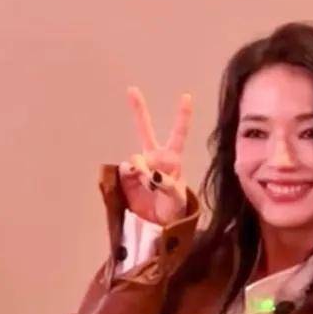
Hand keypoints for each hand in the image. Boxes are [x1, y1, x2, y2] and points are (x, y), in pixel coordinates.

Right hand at [118, 87, 191, 225]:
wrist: (159, 223)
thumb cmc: (175, 209)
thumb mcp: (177, 197)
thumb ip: (166, 183)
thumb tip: (150, 173)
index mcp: (173, 159)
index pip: (178, 134)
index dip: (182, 116)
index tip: (186, 96)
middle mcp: (154, 157)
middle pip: (145, 130)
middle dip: (139, 110)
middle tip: (132, 90)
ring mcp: (139, 166)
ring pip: (136, 159)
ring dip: (142, 171)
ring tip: (150, 185)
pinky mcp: (127, 176)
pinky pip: (126, 170)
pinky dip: (131, 177)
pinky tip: (138, 185)